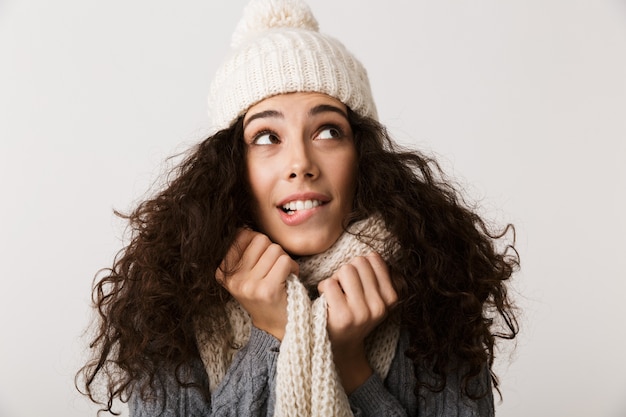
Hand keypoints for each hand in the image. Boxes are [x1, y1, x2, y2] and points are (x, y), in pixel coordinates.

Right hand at [217, 229, 297, 339]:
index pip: (241, 235)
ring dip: (284, 260)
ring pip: (274, 249)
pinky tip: (289, 279)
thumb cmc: (263, 293)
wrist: (275, 326)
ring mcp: (248, 285)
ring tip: (281, 275)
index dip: (257, 242)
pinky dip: (292, 267)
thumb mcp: (244, 273)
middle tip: (274, 268)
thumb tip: (244, 227)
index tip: (261, 259)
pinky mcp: (266, 290)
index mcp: (222, 272)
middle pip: (260, 240)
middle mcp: (233, 279)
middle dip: (272, 250)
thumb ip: (242, 250)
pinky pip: (284, 261)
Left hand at [317, 252, 397, 392]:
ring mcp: (362, 312)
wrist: (341, 347)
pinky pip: (329, 283)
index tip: (358, 283)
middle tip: (344, 289)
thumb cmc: (354, 314)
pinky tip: (327, 302)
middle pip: (358, 262)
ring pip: (345, 270)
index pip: (374, 258)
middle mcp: (380, 306)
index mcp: (391, 297)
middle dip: (347, 271)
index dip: (360, 266)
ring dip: (335, 279)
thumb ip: (377, 276)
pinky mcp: (343, 316)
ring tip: (336, 295)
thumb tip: (372, 254)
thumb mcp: (374, 298)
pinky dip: (323, 288)